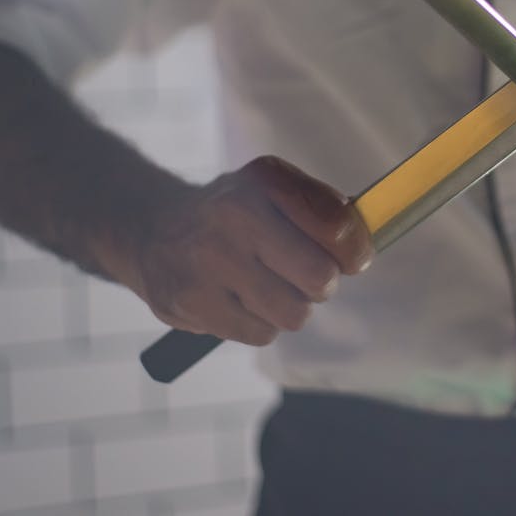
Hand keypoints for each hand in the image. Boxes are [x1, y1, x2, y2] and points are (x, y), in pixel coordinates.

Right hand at [115, 156, 373, 345]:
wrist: (152, 229)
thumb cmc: (234, 214)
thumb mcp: (274, 191)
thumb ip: (324, 211)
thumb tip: (364, 250)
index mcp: (263, 182)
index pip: (336, 225)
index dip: (355, 250)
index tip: (353, 259)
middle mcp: (233, 217)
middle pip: (320, 279)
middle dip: (322, 284)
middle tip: (307, 277)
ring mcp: (208, 262)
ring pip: (294, 314)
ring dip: (291, 307)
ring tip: (268, 287)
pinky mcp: (190, 303)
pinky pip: (261, 334)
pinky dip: (261, 324)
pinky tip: (240, 301)